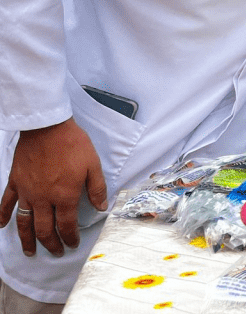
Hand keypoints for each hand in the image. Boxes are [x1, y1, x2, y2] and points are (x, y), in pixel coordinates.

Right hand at [0, 119, 106, 256]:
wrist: (47, 128)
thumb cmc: (73, 144)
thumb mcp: (93, 165)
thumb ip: (97, 189)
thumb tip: (101, 208)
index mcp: (65, 196)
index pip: (67, 225)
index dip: (70, 237)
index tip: (72, 244)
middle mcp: (44, 199)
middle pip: (45, 229)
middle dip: (51, 244)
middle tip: (56, 252)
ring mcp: (26, 192)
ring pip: (24, 222)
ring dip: (27, 239)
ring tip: (30, 252)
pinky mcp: (15, 182)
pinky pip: (6, 203)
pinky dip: (3, 216)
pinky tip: (1, 226)